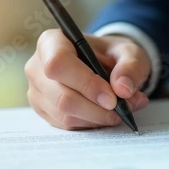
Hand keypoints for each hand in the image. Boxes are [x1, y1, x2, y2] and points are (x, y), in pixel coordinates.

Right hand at [25, 29, 150, 129]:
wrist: (105, 64)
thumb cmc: (112, 54)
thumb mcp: (130, 52)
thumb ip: (131, 66)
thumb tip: (123, 88)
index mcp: (52, 42)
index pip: (58, 64)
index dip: (85, 84)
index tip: (112, 98)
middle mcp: (38, 67)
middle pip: (62, 97)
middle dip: (97, 108)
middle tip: (124, 107)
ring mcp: (38, 91)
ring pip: (65, 115)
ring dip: (98, 118)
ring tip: (122, 109)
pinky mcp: (44, 111)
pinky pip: (67, 125)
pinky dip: (92, 123)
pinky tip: (107, 113)